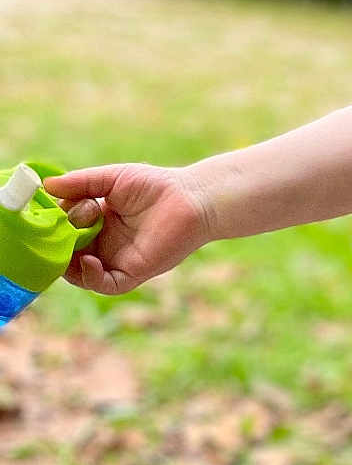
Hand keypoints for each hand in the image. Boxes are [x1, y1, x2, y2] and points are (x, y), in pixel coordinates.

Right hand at [44, 164, 211, 294]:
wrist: (191, 198)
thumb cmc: (156, 185)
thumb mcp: (111, 179)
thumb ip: (80, 183)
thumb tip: (46, 186)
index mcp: (97, 222)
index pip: (64, 230)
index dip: (55, 223)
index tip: (55, 209)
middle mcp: (105, 243)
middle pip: (68, 254)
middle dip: (57, 244)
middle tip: (58, 229)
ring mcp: (118, 259)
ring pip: (82, 274)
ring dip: (68, 264)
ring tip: (68, 245)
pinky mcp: (135, 271)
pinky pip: (107, 285)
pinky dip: (92, 277)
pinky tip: (88, 260)